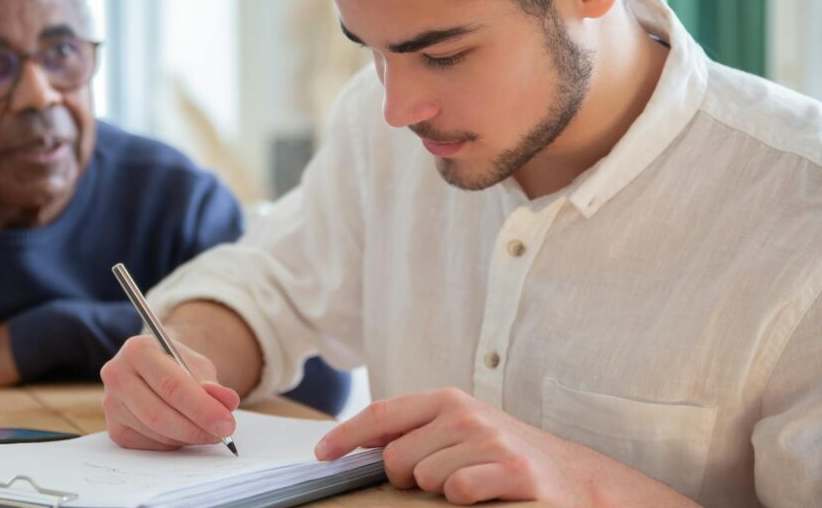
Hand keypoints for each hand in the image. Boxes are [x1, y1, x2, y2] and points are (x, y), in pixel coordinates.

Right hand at [100, 335, 240, 450]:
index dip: (201, 408)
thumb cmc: (178, 367)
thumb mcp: (199, 367)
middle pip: (158, 413)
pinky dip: (173, 443)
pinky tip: (185, 433)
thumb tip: (228, 402)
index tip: (226, 422)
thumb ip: (213, 385)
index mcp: (137, 350)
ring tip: (209, 432)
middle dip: (196, 428)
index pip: (171, 385)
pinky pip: (148, 444)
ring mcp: (111, 403)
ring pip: (155, 431)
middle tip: (222, 434)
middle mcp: (116, 374)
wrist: (156, 369)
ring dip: (188, 437)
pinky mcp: (114, 428)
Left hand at [315, 387, 693, 506]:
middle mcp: (465, 414)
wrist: (576, 479)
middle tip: (441, 480)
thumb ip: (415, 432)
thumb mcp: (460, 432)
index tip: (321, 456)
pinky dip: (465, 501)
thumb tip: (361, 447)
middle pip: (396, 458)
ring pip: (425, 478)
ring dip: (440, 491)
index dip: (345, 436)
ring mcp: (489, 440)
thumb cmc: (507, 457)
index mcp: (447, 401)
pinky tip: (488, 496)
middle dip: (406, 478)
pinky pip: (457, 492)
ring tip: (472, 485)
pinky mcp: (511, 471)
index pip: (381, 415)